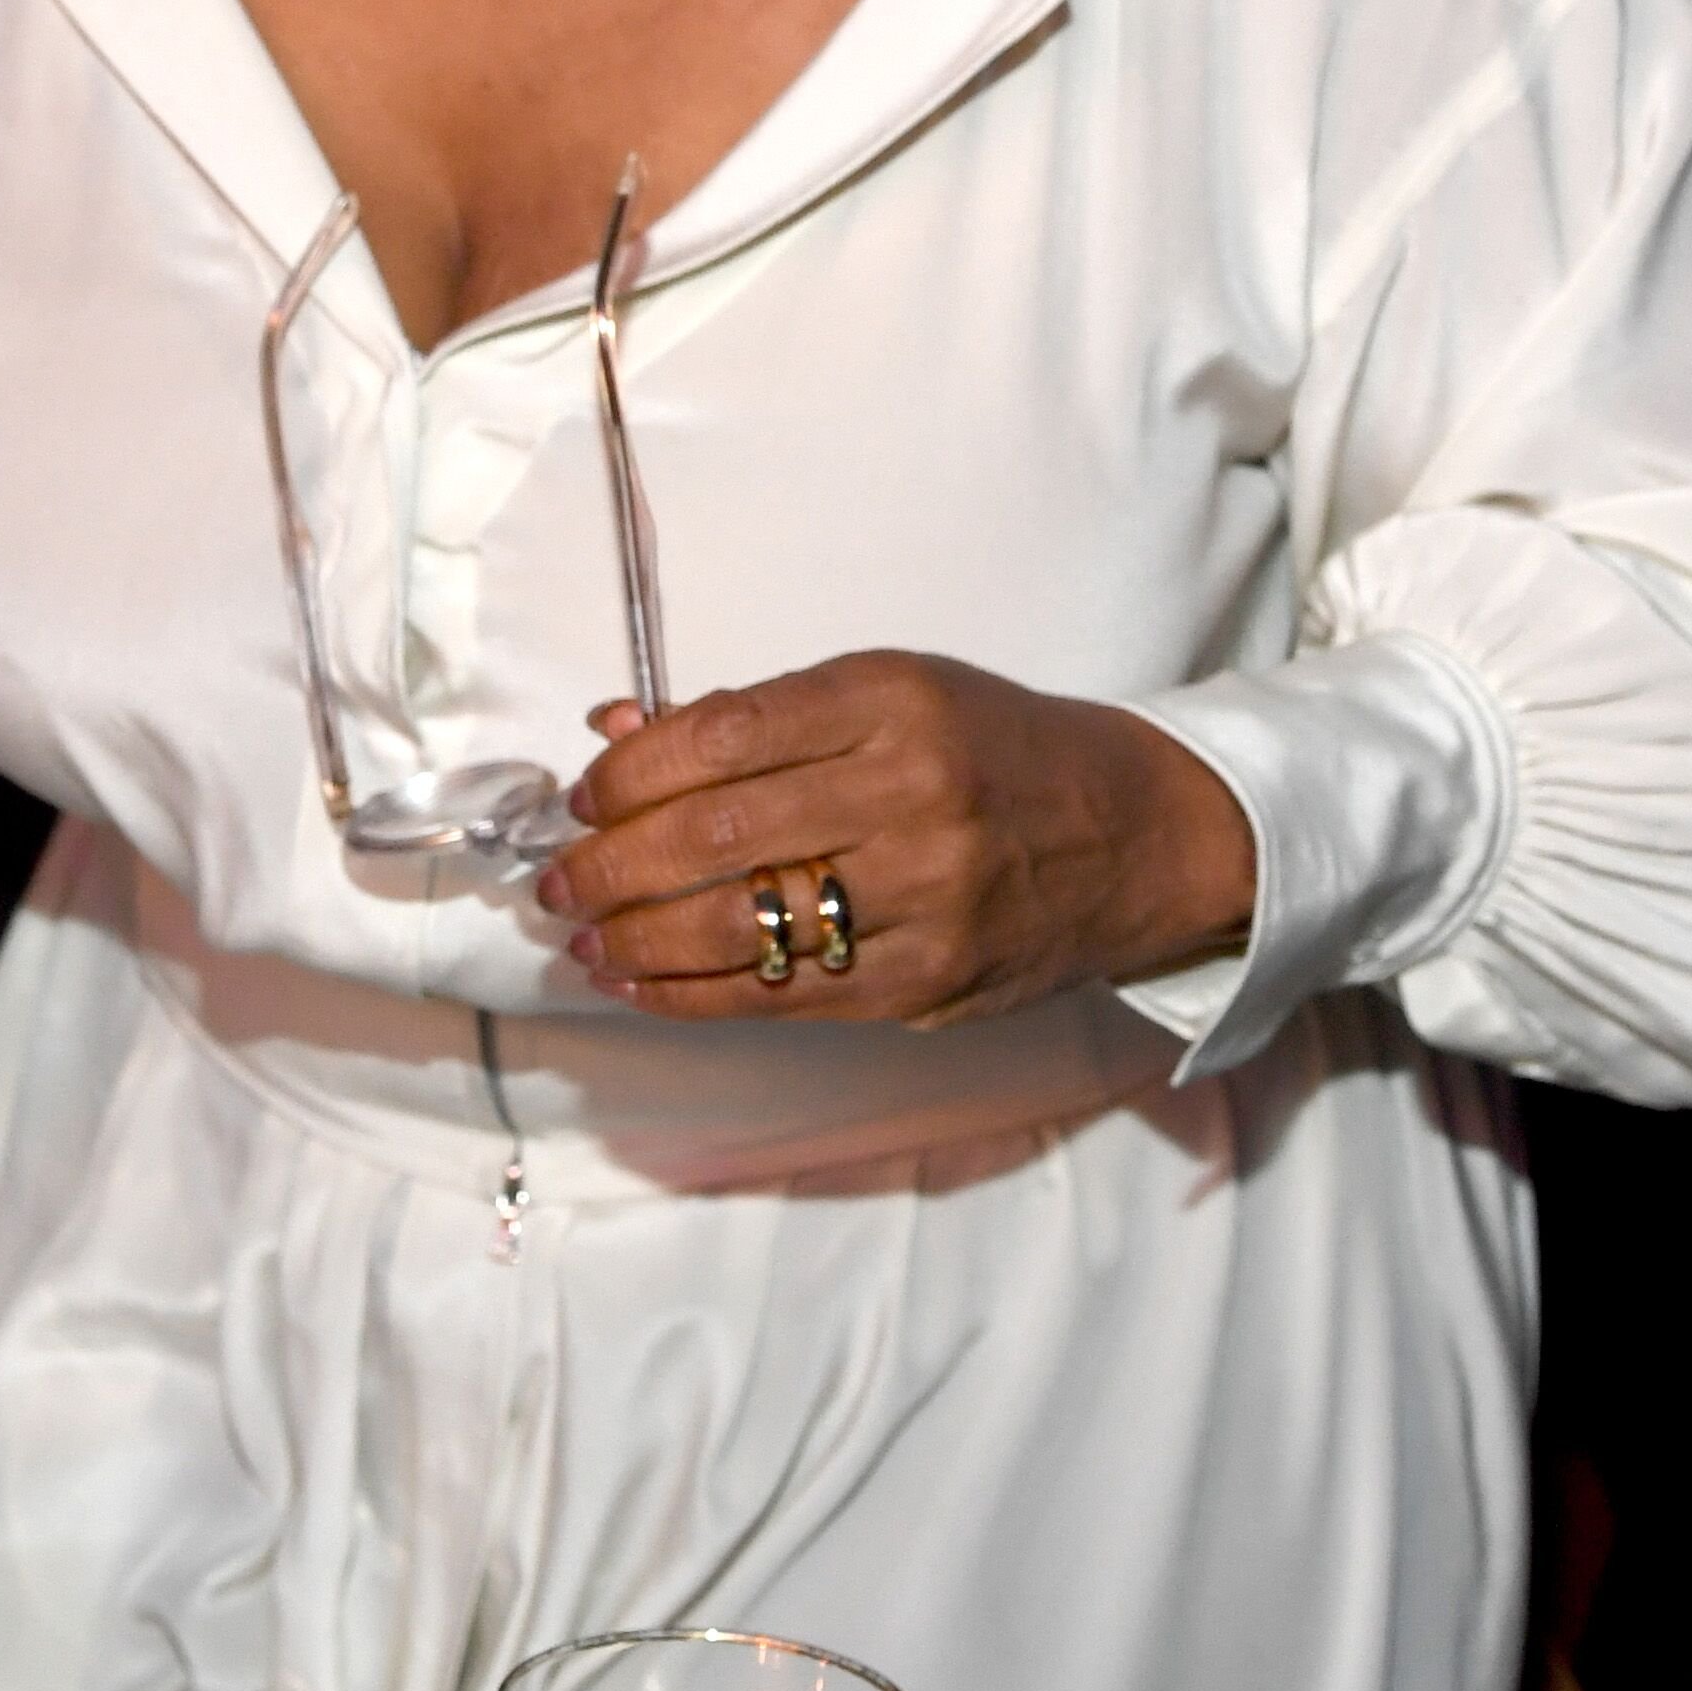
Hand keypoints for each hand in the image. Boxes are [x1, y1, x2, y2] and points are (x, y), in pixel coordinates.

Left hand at [538, 654, 1254, 1028]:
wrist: (1136, 834)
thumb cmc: (995, 750)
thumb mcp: (890, 694)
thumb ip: (755, 718)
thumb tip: (615, 734)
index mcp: (892, 701)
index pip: (722, 735)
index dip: (630, 774)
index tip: (584, 797)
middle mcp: (910, 795)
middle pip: (716, 836)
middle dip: (610, 864)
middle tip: (555, 877)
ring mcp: (923, 897)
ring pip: (738, 928)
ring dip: (634, 938)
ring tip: (582, 935)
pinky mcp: (926, 981)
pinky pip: (780, 997)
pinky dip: (692, 994)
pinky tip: (640, 981)